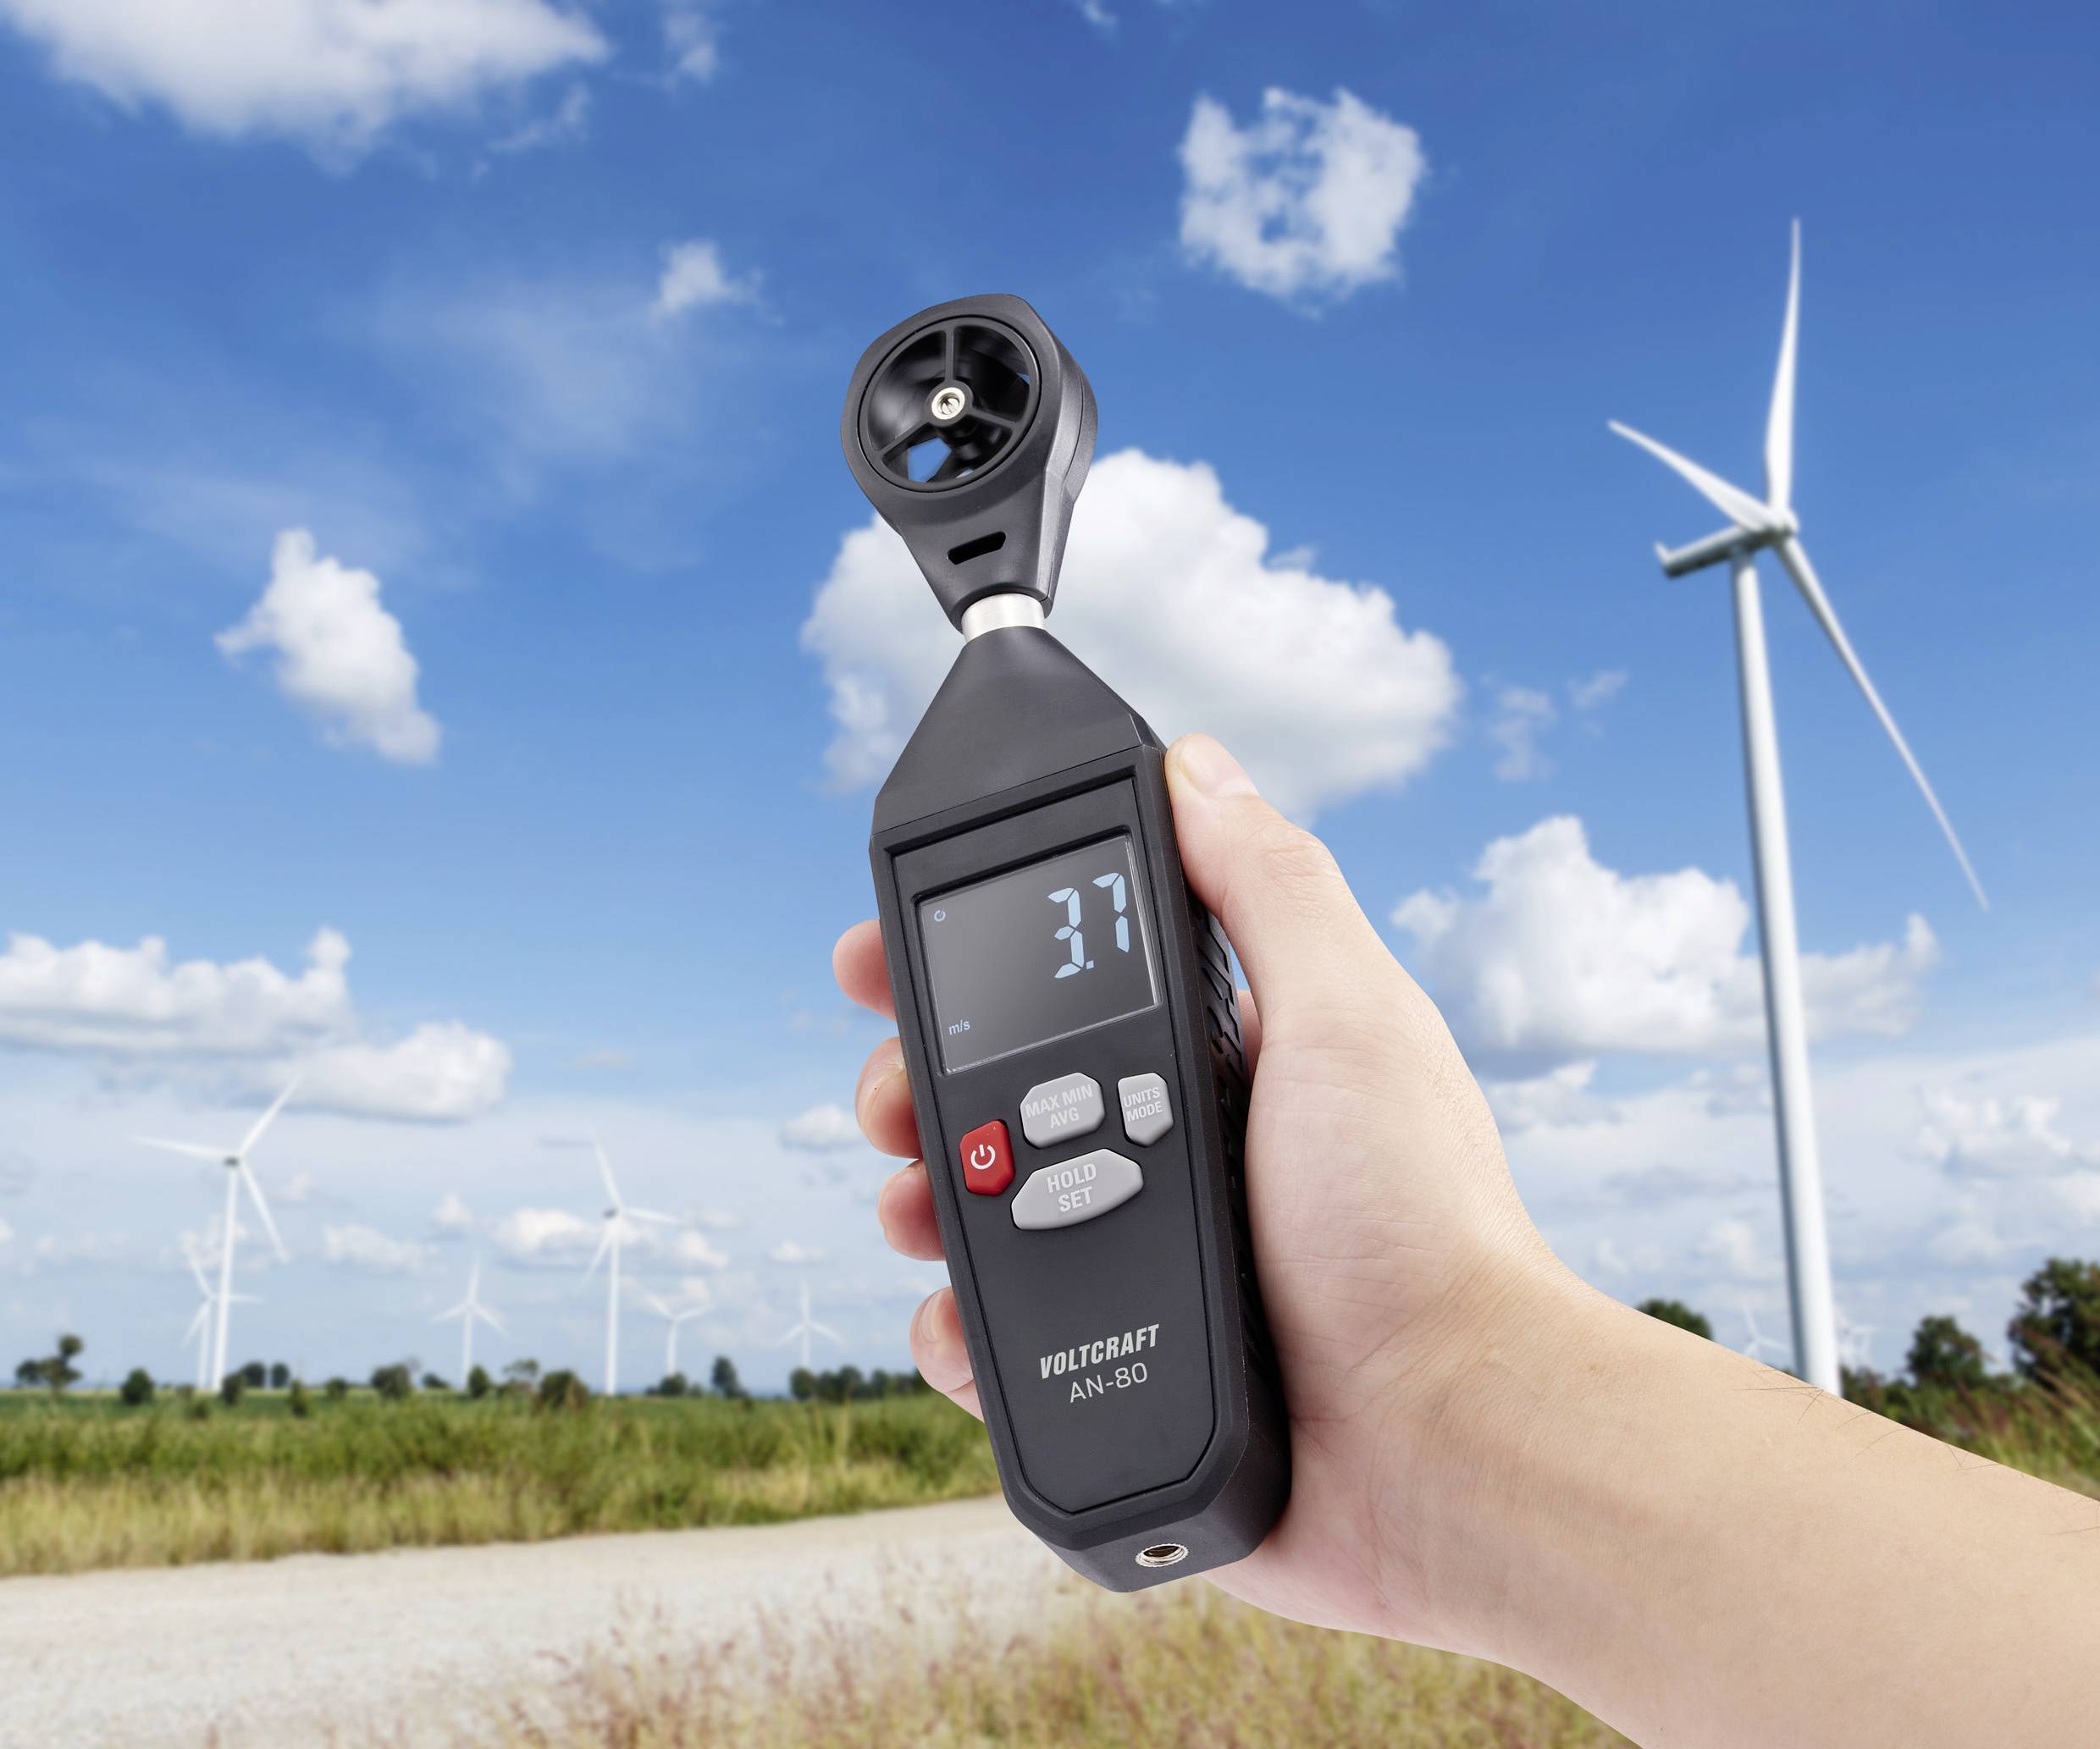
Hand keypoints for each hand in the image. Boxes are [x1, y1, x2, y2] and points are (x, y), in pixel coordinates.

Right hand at [833, 731, 1573, 1645]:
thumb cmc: (1420, 1226)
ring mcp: (1144, 1258)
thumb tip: (1197, 765)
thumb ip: (1269, 886)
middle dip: (918, 1078)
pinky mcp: (1118, 1362)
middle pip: (999, 1091)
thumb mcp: (1348, 1018)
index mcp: (1225, 1058)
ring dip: (917, 1195)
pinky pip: (1000, 1337)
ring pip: (976, 1207)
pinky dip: (961, 1328)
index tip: (882, 952)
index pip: (1070, 982)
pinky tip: (960, 1322)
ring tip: (911, 1206)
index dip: (973, 957)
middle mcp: (1178, 1151)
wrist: (1441, 1444)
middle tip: (886, 1095)